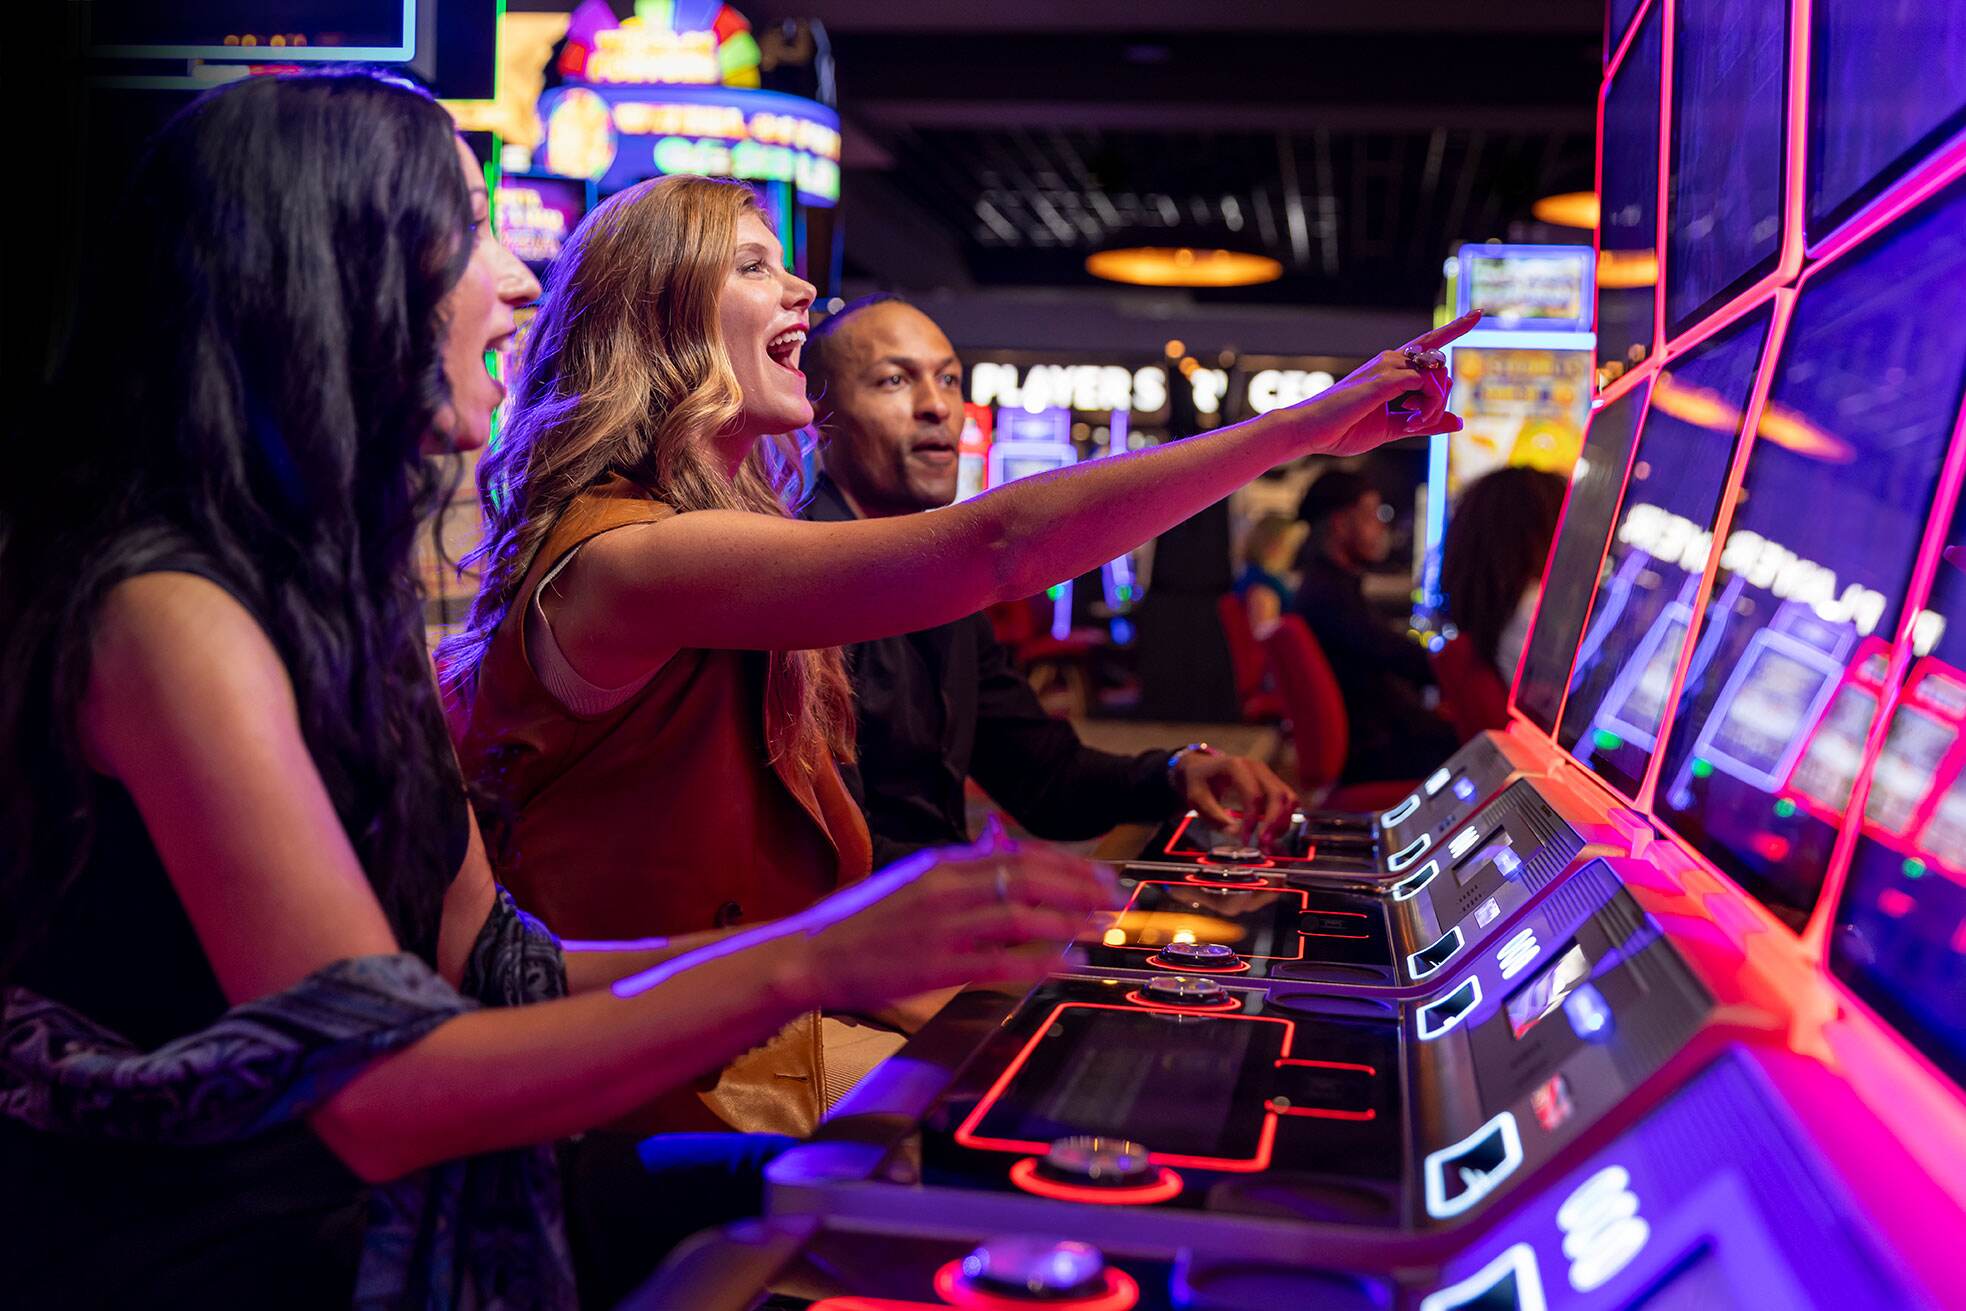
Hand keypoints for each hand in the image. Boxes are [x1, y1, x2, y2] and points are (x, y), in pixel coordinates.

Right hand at [791, 820, 1121, 1014]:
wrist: (812, 953)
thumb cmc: (863, 919)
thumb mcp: (913, 877)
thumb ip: (961, 862)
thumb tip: (999, 839)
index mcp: (942, 863)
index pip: (1019, 854)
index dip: (1067, 864)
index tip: (1100, 874)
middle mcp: (946, 887)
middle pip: (1029, 878)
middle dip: (1080, 887)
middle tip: (1116, 898)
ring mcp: (942, 926)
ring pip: (1021, 916)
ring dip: (1069, 921)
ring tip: (1104, 929)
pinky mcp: (936, 965)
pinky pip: (1000, 962)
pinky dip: (1039, 961)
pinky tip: (1068, 964)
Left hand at [1173, 751, 1296, 843]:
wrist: (1202, 768)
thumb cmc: (1199, 783)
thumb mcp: (1198, 800)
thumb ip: (1216, 817)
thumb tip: (1237, 834)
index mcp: (1235, 767)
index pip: (1254, 795)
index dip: (1253, 821)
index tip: (1246, 840)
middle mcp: (1256, 767)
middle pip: (1277, 795)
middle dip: (1274, 823)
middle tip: (1265, 845)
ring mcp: (1267, 773)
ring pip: (1288, 798)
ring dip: (1282, 823)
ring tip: (1268, 841)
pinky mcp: (1273, 782)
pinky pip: (1288, 800)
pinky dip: (1284, 818)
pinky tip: (1271, 832)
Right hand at [1284, 311, 1482, 457]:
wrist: (1308, 431)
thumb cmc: (1342, 429)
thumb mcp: (1392, 429)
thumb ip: (1425, 423)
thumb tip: (1459, 421)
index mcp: (1390, 368)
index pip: (1429, 342)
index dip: (1456, 325)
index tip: (1479, 312)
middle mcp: (1390, 360)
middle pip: (1441, 365)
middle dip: (1441, 398)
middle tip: (1419, 423)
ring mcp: (1387, 366)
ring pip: (1438, 374)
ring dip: (1435, 405)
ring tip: (1413, 424)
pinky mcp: (1385, 379)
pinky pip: (1427, 384)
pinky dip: (1429, 407)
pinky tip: (1413, 422)